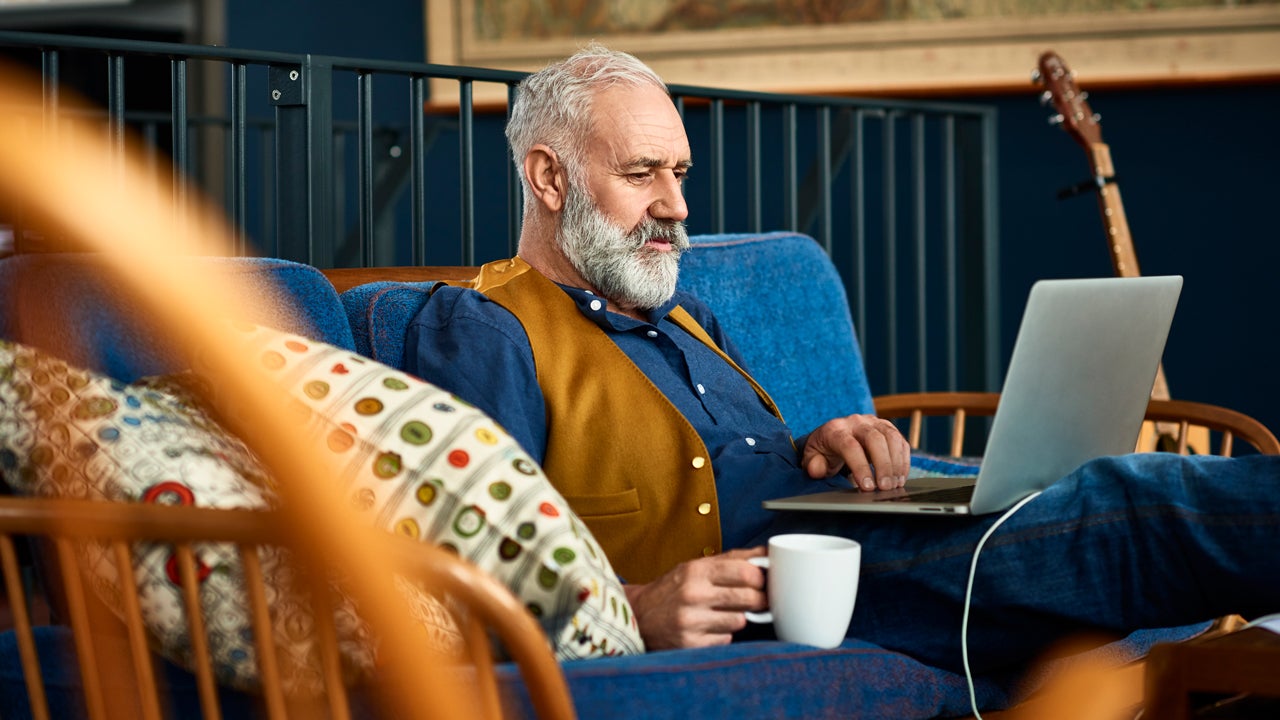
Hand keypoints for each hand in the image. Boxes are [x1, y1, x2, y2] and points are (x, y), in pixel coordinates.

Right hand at [623, 547, 765, 649]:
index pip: (746, 572)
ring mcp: (691, 621)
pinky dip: (721, 635)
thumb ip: (731, 560)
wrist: (637, 616)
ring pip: (739, 621)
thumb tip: (765, 553)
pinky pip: (725, 640)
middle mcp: (693, 594)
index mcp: (696, 570)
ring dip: (736, 618)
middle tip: (754, 600)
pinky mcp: (690, 644)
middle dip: (758, 600)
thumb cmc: (673, 589)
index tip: (759, 582)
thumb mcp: (695, 566)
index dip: (760, 578)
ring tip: (721, 614)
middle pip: (749, 598)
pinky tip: (707, 628)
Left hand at [801, 414, 910, 490]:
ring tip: (895, 485)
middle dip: (883, 465)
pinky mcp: (886, 427)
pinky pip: (900, 441)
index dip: (860, 467)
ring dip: (896, 463)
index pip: (850, 446)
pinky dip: (903, 460)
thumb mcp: (812, 458)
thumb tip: (817, 470)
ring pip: (891, 437)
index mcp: (835, 429)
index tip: (867, 487)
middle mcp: (855, 422)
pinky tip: (900, 477)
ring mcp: (873, 422)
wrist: (833, 435)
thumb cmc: (824, 451)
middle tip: (885, 488)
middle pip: (875, 439)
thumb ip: (813, 465)